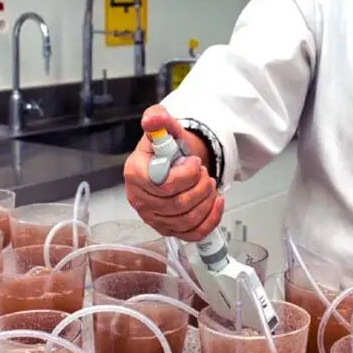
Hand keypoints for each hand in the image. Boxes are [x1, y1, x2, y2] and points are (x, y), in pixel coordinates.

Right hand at [123, 105, 223, 241]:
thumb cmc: (169, 148)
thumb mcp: (166, 127)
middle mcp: (140, 199)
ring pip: (187, 219)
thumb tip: (153, 119)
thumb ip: (159, 118)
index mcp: (136, 173)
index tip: (195, 162)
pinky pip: (193, 234)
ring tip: (209, 184)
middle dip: (201, 186)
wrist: (174, 162)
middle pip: (178, 204)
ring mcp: (153, 217)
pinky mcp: (168, 229)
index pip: (162, 184)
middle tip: (205, 172)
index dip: (186, 175)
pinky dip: (211, 219)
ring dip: (207, 200)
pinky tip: (216, 202)